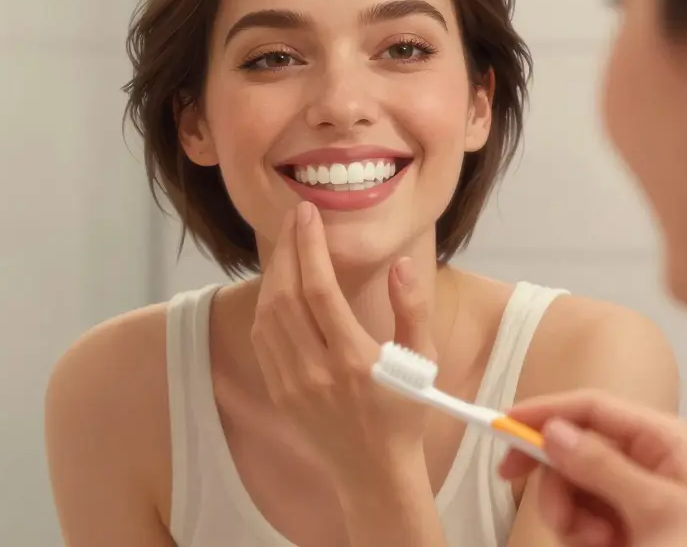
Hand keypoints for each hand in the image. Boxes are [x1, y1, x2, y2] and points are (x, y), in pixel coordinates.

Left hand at [250, 201, 434, 484]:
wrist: (374, 472)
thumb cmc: (405, 413)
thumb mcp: (423, 362)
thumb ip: (414, 310)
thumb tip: (401, 265)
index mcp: (353, 360)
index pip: (319, 289)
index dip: (309, 246)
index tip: (308, 214)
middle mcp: (315, 370)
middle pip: (286, 295)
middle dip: (287, 249)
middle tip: (295, 218)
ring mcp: (291, 383)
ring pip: (268, 315)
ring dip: (273, 273)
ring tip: (288, 245)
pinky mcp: (278, 391)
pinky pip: (263, 338)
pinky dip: (266, 304)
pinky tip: (278, 285)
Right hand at [497, 389, 686, 546]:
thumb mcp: (657, 511)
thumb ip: (604, 469)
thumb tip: (555, 432)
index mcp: (662, 439)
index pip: (591, 406)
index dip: (545, 411)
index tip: (503, 426)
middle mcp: (645, 456)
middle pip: (572, 450)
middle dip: (561, 488)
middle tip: (559, 519)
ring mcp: (631, 489)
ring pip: (569, 486)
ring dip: (572, 519)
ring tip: (599, 544)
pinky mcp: (622, 518)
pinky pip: (579, 514)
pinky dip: (581, 534)